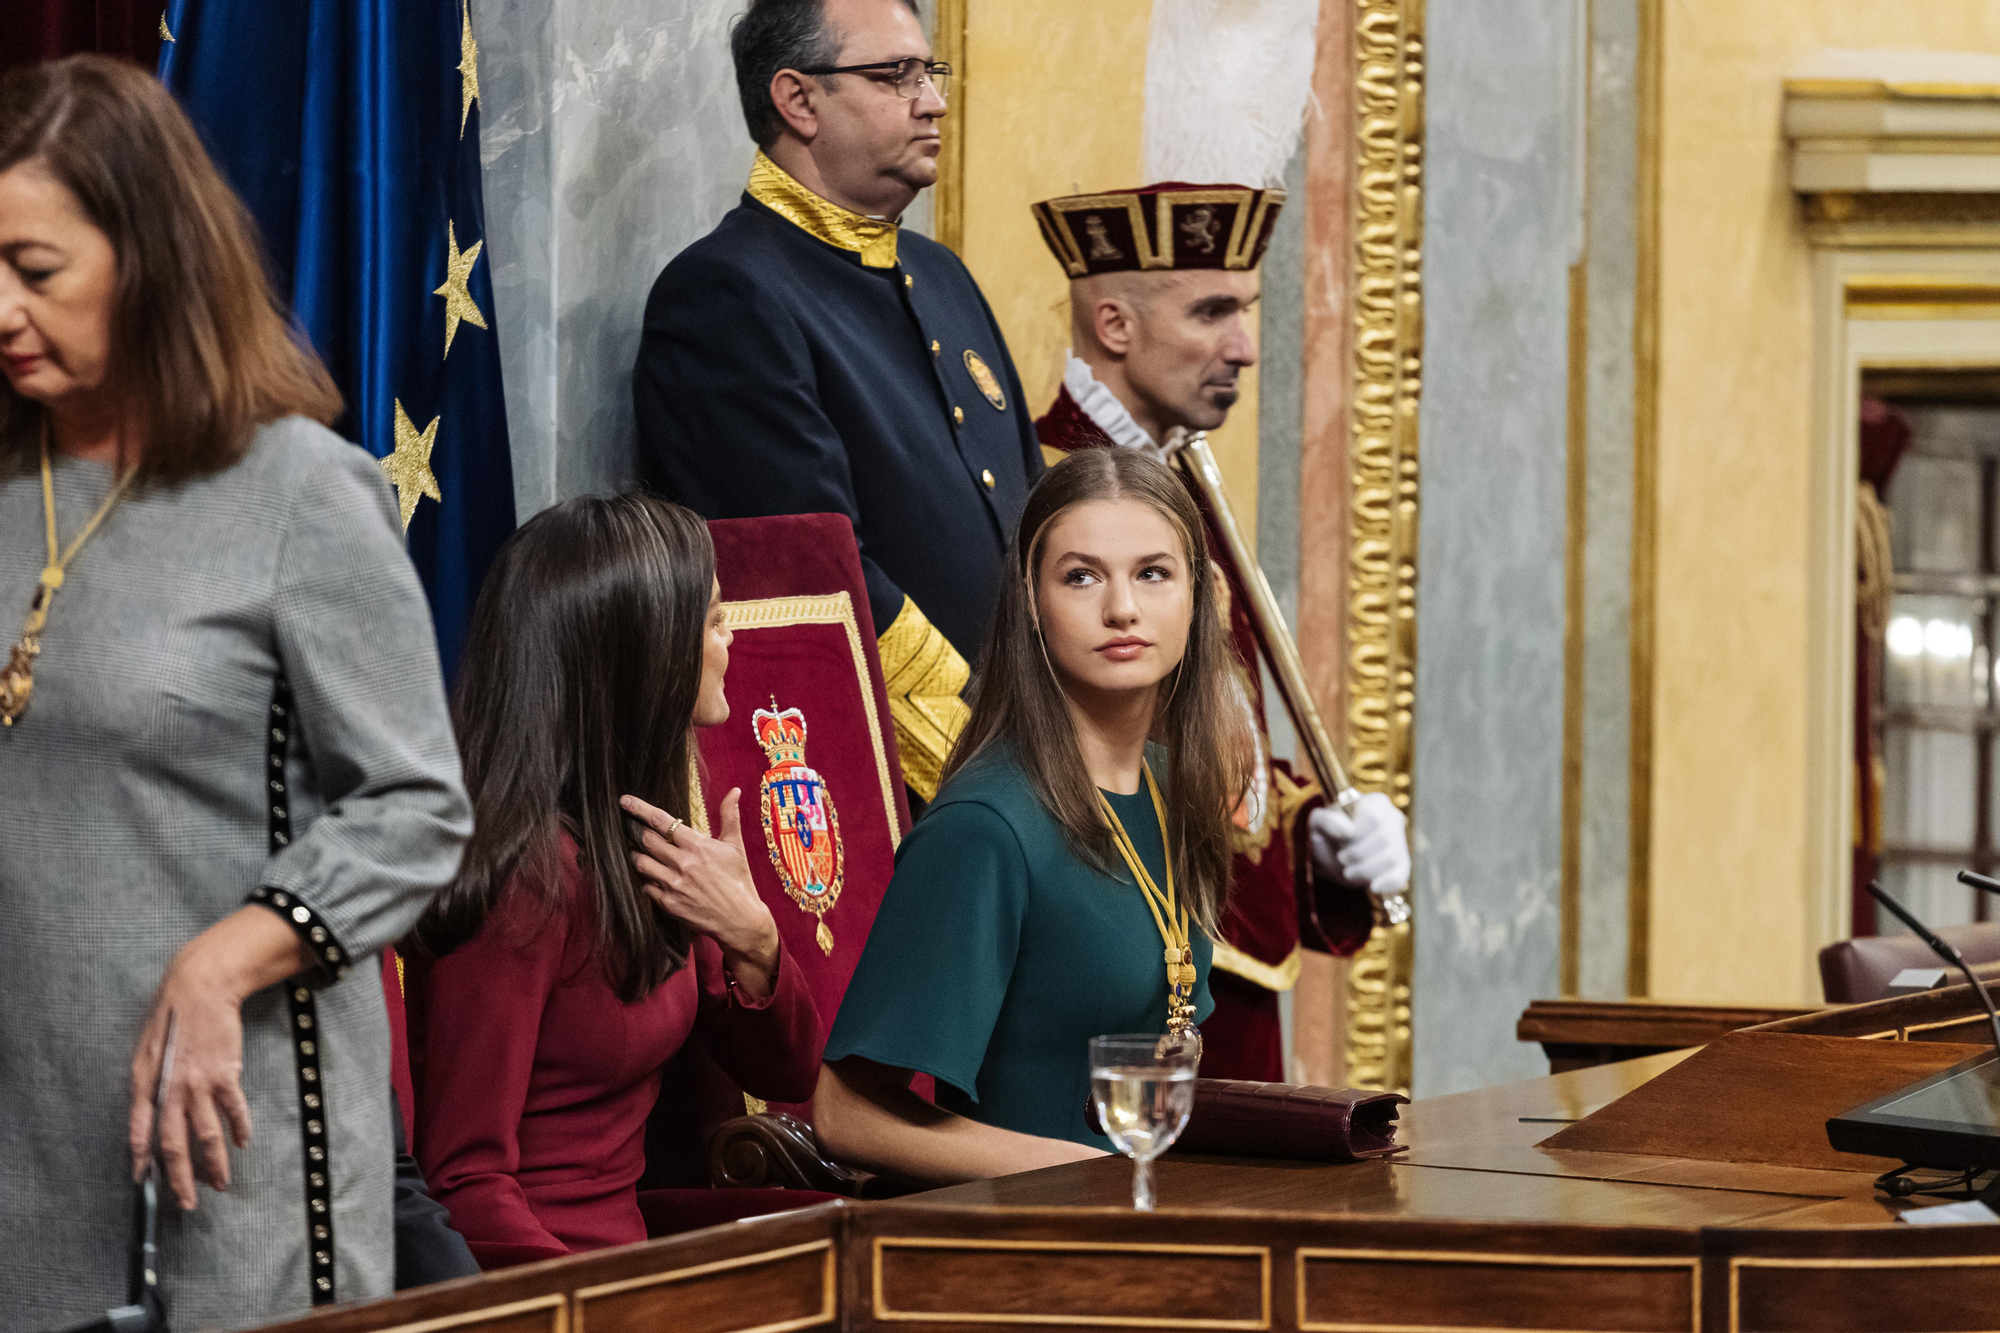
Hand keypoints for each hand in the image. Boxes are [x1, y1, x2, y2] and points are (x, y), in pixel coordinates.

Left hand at [128, 906, 307, 1209]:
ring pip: (207, 1135)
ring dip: (215, 1163)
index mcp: (146, 1084)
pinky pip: (233, 1110)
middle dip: (181, 1178)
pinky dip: (240, 1128)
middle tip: (188, 1203)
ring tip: (220, 1183)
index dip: (141, 1159)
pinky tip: (242, 1142)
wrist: (201, 988)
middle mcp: (171, 1089)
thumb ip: (147, 1085)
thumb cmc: (171, 1018)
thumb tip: (149, 1115)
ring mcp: (199, 1083)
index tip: (141, 1182)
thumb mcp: (146, 1051)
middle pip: (176, 1144)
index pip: (140, 1131)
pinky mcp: (225, 1074)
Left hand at [621, 790, 781, 997]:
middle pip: (646, 840)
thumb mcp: (735, 846)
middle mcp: (682, 863)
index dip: (639, 808)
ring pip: (641, 863)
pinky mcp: (668, 904)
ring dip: (637, 855)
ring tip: (639, 853)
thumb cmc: (739, 880)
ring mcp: (673, 884)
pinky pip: (646, 886)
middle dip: (637, 832)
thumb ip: (730, 816)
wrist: (740, 919)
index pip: (661, 821)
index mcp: (697, 845)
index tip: (624, 801)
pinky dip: (646, 879)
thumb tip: (735, 790)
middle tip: (632, 829)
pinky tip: (651, 877)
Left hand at [1309, 793, 1409, 896]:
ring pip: (1392, 857)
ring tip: (1349, 872)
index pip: (1373, 817)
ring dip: (1366, 870)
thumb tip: (1348, 830)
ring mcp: (1399, 842)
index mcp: (1374, 802)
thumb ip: (1326, 820)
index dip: (1356, 833)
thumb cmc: (1326, 835)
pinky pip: (1401, 875)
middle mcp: (1392, 818)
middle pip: (1384, 838)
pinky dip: (1387, 883)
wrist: (1333, 856)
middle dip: (1358, 854)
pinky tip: (1372, 886)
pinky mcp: (1401, 864)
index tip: (1341, 841)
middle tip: (1342, 859)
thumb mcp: (1317, 824)